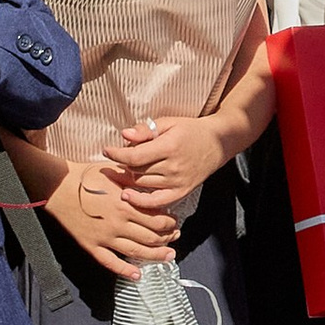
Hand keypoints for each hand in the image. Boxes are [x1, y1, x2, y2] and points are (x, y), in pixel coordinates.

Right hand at [43, 150, 178, 284]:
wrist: (58, 188)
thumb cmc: (85, 177)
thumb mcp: (115, 174)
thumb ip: (134, 183)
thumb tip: (152, 188)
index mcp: (126, 206)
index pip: (157, 219)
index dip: (170, 222)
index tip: (174, 221)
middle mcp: (118, 224)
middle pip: (151, 237)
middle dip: (167, 239)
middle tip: (175, 237)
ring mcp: (105, 238)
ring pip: (137, 252)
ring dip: (155, 256)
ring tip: (168, 257)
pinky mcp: (92, 246)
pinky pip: (111, 263)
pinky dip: (125, 271)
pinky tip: (137, 276)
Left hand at [105, 113, 227, 209]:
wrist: (217, 143)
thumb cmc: (191, 130)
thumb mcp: (169, 123)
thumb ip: (145, 130)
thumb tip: (124, 135)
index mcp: (169, 147)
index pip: (134, 156)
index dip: (116, 155)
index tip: (107, 151)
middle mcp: (173, 167)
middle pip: (136, 171)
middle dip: (122, 165)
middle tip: (117, 159)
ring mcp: (178, 181)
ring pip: (142, 185)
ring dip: (128, 179)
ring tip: (121, 171)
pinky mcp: (181, 191)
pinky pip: (156, 202)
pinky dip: (141, 201)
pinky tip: (127, 196)